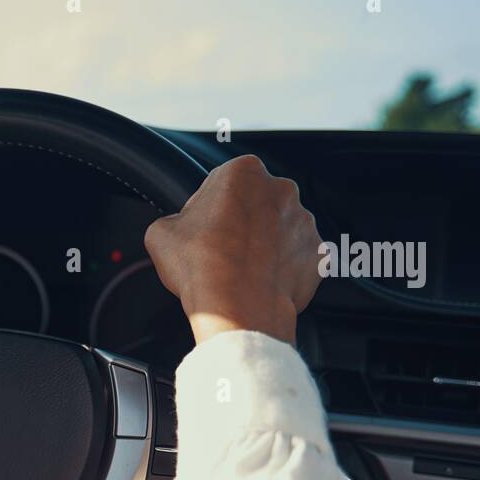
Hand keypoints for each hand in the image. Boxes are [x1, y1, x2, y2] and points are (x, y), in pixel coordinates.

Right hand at [144, 154, 322, 344]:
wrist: (236, 308)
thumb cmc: (201, 266)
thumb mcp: (161, 233)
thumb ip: (174, 220)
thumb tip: (180, 228)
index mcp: (245, 171)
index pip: (223, 183)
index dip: (209, 209)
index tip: (202, 231)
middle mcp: (282, 189)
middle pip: (257, 203)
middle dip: (242, 223)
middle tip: (222, 252)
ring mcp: (305, 222)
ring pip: (280, 230)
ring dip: (265, 245)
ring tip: (242, 272)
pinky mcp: (319, 253)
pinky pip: (298, 258)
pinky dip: (284, 269)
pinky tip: (262, 283)